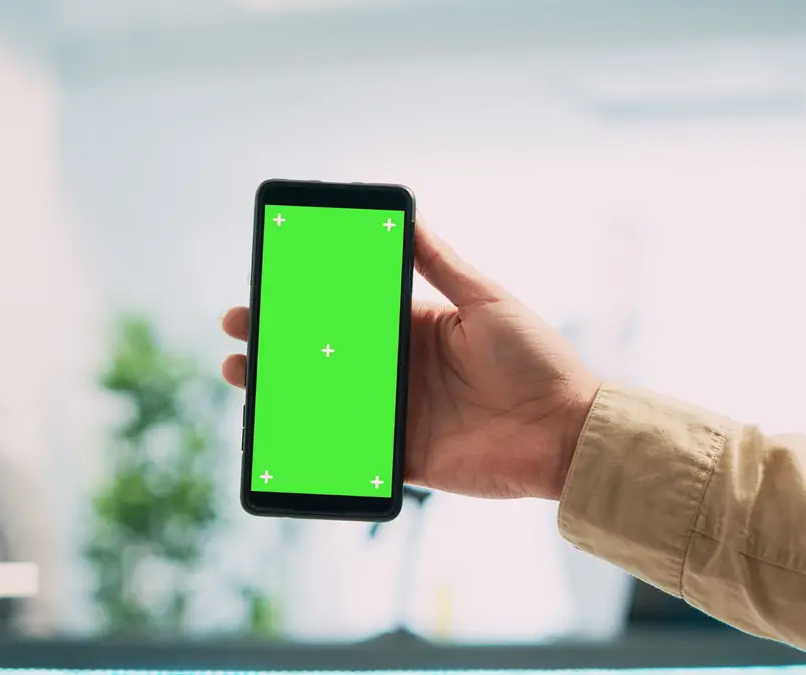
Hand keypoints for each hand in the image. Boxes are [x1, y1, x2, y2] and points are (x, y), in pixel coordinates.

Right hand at [220, 219, 600, 499]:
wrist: (566, 432)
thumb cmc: (536, 358)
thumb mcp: (486, 298)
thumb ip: (440, 262)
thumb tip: (406, 213)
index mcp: (414, 326)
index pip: (345, 311)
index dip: (303, 303)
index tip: (264, 291)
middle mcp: (398, 369)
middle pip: (323, 355)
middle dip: (276, 345)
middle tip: (239, 334)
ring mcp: (396, 414)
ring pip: (324, 401)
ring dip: (281, 392)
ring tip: (243, 378)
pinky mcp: (401, 457)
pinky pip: (347, 453)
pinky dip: (310, 446)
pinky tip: (276, 436)